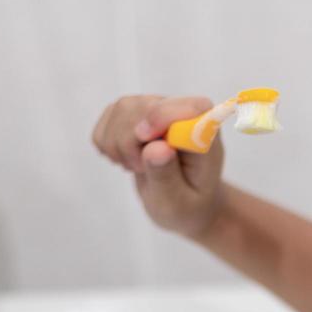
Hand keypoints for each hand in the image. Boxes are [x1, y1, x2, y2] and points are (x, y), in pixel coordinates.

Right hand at [91, 94, 226, 238]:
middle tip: (140, 170)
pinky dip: (107, 143)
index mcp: (205, 132)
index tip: (143, 137)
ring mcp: (157, 107)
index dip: (162, 116)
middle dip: (131, 142)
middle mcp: (183, 112)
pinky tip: (125, 159)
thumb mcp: (178, 203)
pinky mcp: (134, 112)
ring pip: (122, 109)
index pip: (190, 108)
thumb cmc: (187, 204)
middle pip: (145, 106)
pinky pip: (108, 117)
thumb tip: (156, 148)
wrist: (182, 201)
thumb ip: (167, 176)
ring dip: (118, 145)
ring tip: (137, 167)